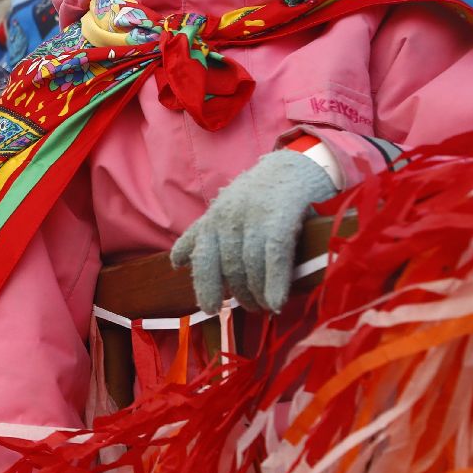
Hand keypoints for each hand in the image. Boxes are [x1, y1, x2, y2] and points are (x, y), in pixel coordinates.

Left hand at [172, 149, 336, 313]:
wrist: (296, 164)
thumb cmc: (258, 193)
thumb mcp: (224, 209)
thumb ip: (201, 235)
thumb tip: (176, 262)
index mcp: (213, 218)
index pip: (201, 258)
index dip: (204, 286)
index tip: (210, 308)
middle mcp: (228, 218)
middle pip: (227, 268)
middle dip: (238, 294)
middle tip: (250, 308)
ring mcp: (254, 217)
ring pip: (250, 266)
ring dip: (257, 294)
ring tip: (264, 307)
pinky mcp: (281, 218)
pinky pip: (274, 257)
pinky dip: (275, 283)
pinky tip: (276, 302)